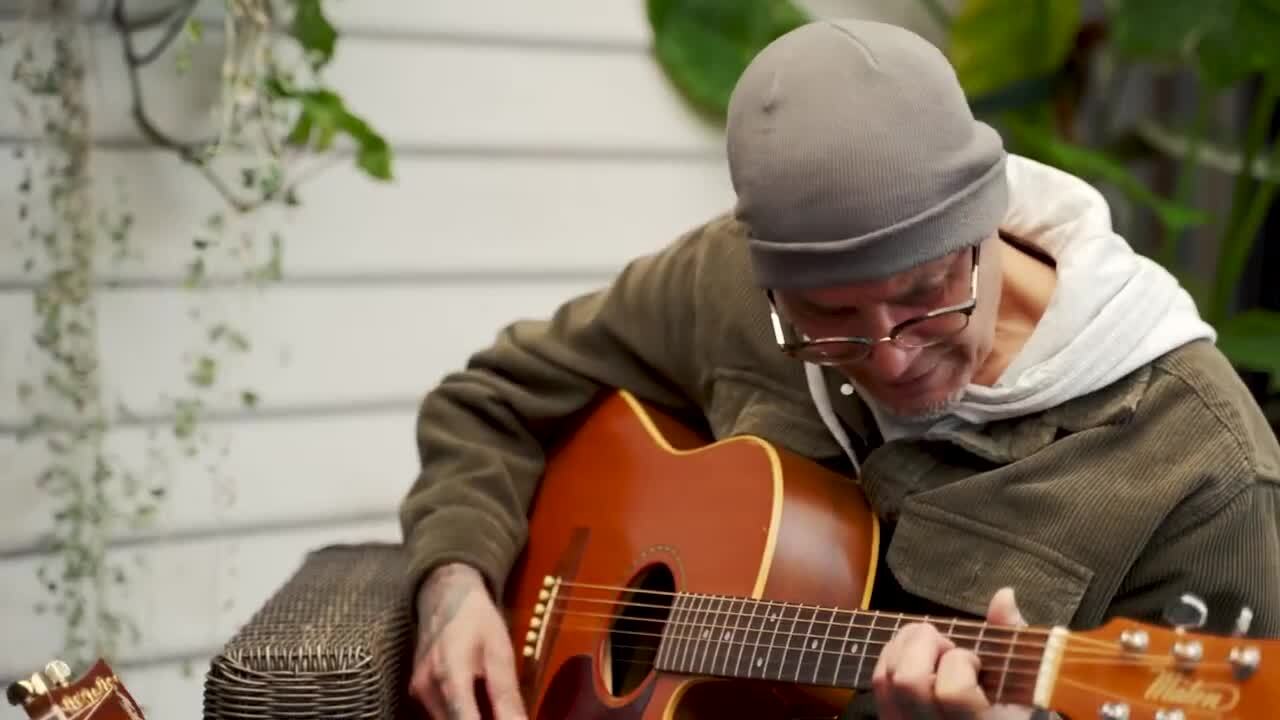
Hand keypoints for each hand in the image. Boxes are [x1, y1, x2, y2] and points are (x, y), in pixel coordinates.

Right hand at [408, 562, 526, 719]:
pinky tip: (477, 705)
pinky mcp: (417, 691)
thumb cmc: (476, 619)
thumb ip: (507, 694)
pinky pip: (441, 713)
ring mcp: (419, 689)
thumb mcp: (500, 651)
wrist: (445, 595)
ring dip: (470, 719)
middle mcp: (428, 685)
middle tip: (503, 715)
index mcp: (451, 671)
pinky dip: (460, 715)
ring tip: (493, 710)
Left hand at [870, 587, 1031, 719]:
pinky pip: (878, 683)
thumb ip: (1011, 639)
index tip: (975, 660)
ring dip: (906, 646)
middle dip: (925, 645)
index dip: (961, 662)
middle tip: (946, 646)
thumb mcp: (1022, 684)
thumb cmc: (1011, 710)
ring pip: (886, 679)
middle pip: (908, 681)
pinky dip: (892, 657)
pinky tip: (915, 655)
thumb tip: (1004, 595)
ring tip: (931, 649)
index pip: (953, 692)